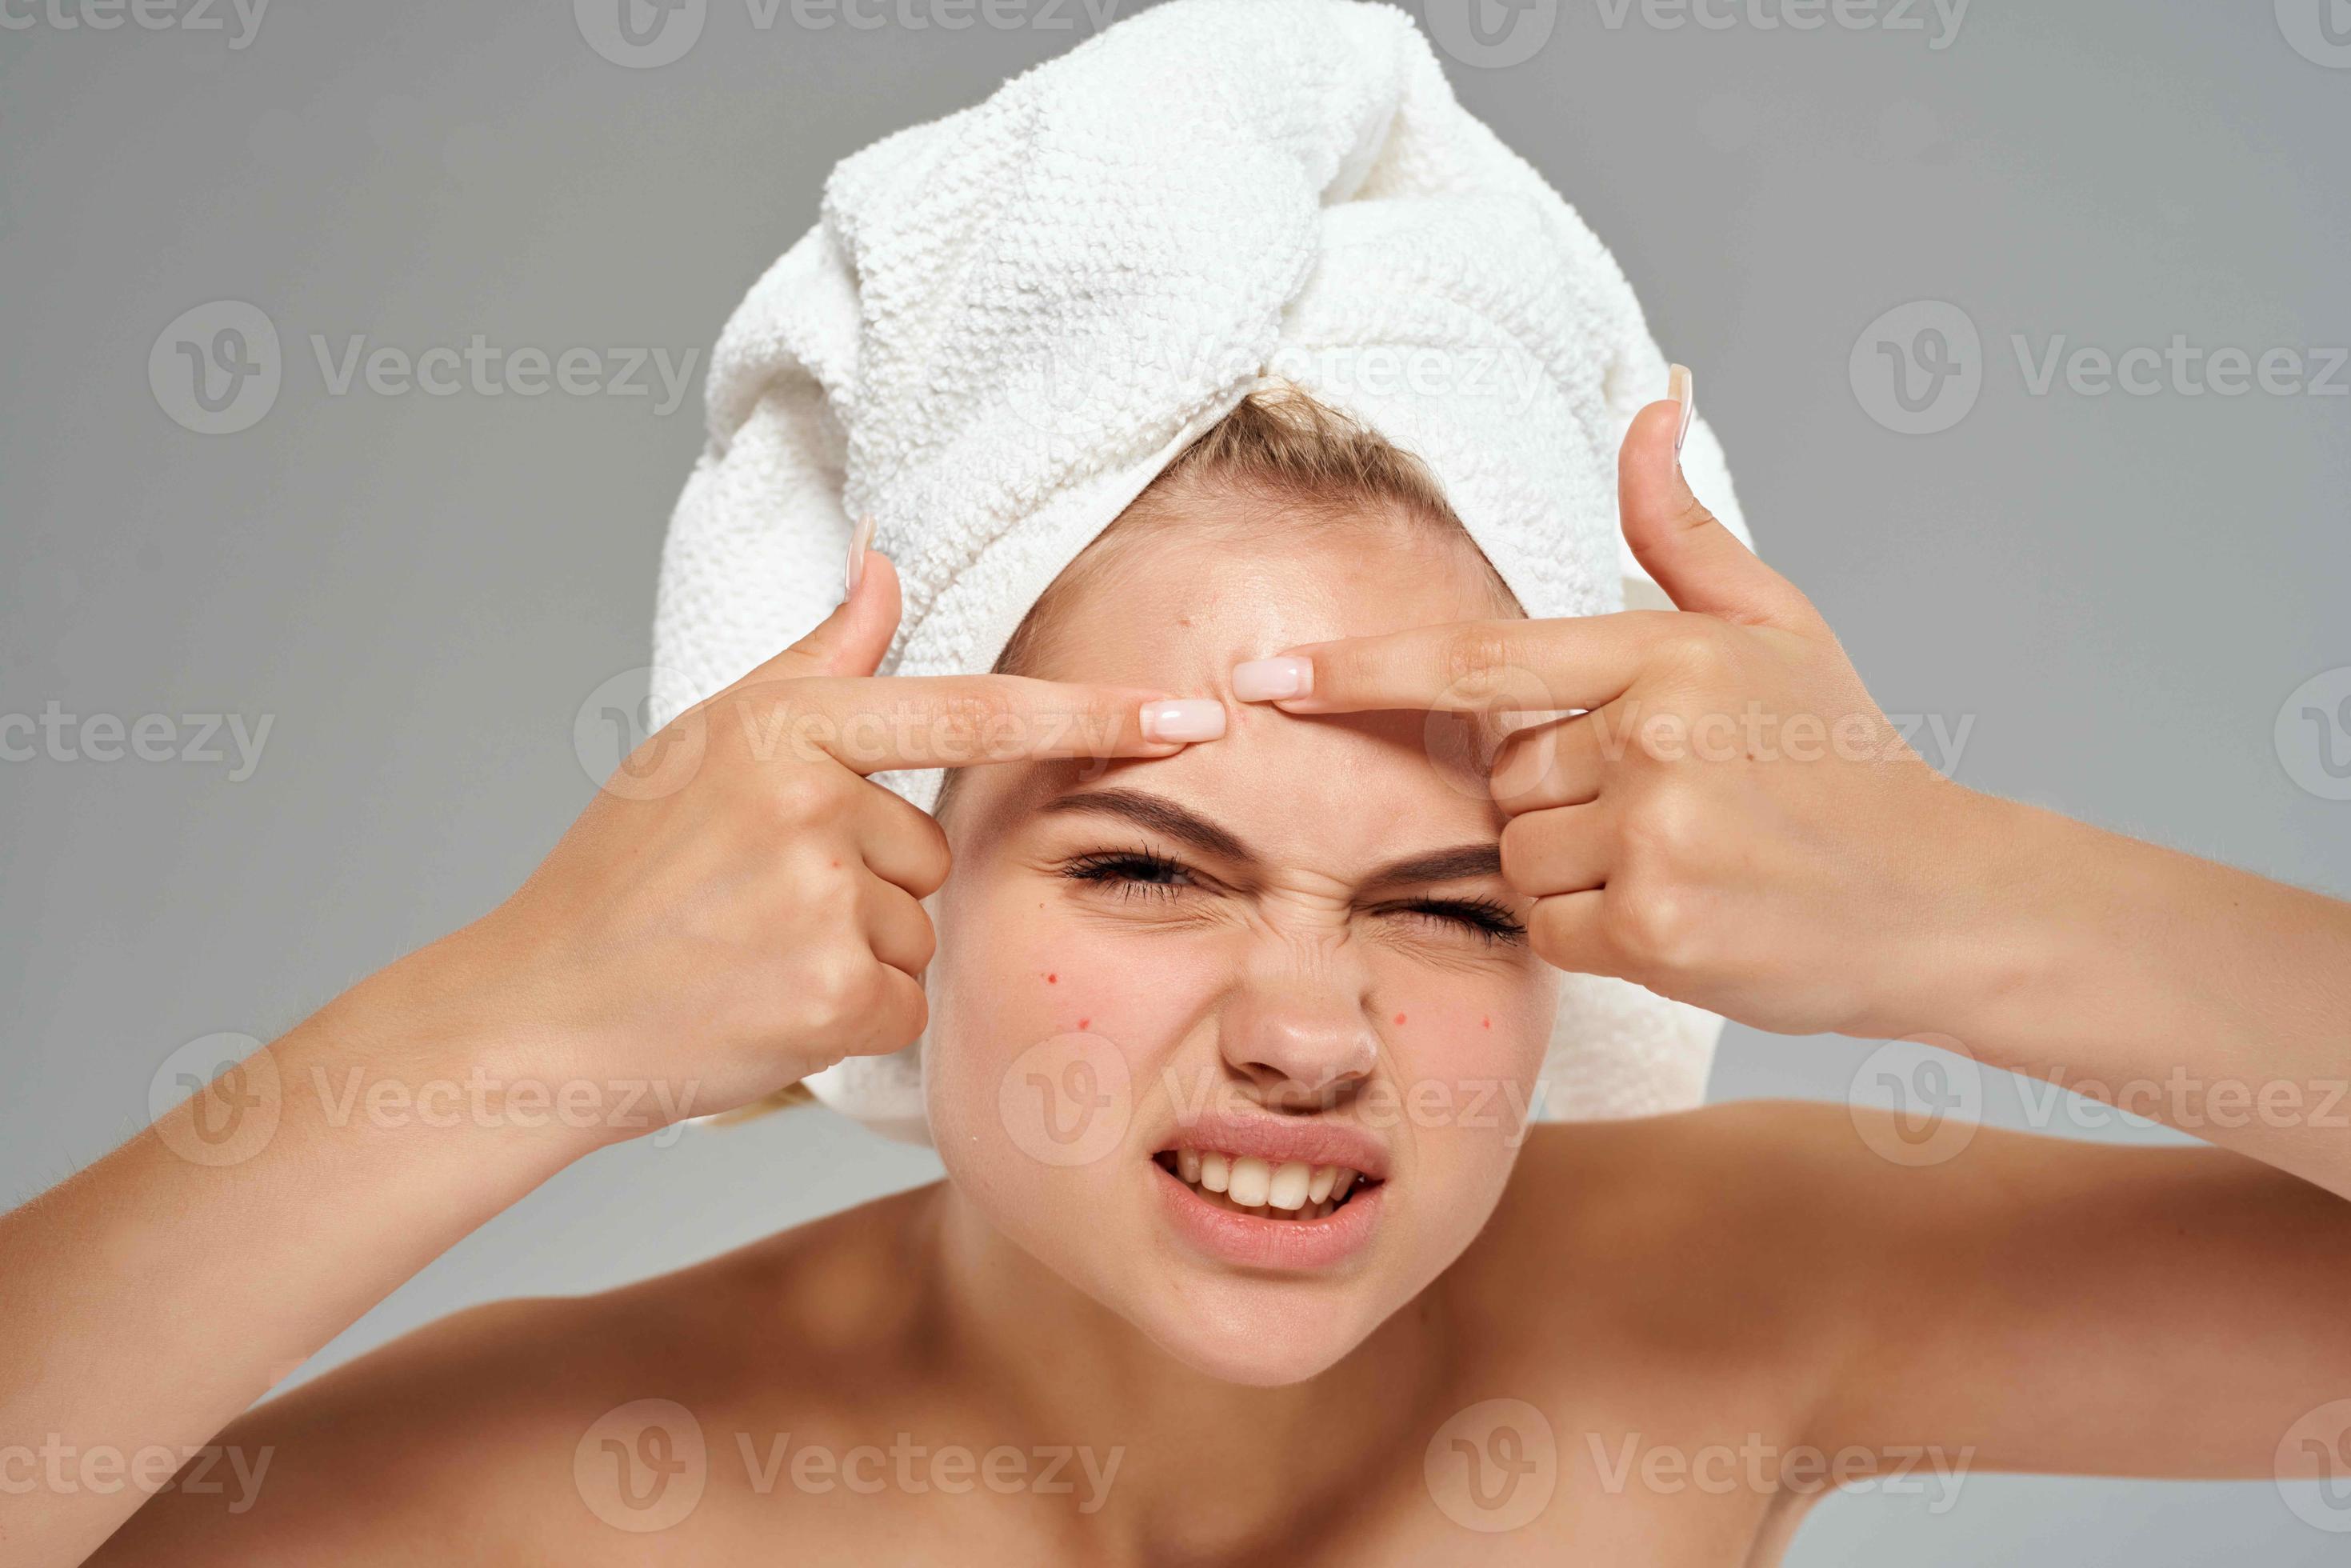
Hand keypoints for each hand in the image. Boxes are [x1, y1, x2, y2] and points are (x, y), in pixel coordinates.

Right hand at [412, 551, 1216, 1135]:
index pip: (971, 711)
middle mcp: (811, 804)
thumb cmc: (626, 872)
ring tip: (753, 951)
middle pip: (933, 847)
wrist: (542, 1010)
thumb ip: (819, 655)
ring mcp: (823, 902)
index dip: (1092, 714)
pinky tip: (768, 1004)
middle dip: (870, 879)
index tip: (1190, 715)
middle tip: (758, 900)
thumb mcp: (709, 740)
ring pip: (922, 926)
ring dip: (860, 947)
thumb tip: (883, 557)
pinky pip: (907, 997)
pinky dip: (854, 1012)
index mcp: (785, 726)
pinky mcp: (833, 995)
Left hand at [1232, 393, 1992, 1037]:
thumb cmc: (1844, 759)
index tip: (1267, 677)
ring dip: (1574, 871)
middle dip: (1555, 799)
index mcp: (1665, 655)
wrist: (1939, 897)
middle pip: (1503, 779)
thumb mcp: (1774, 622)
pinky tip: (1681, 918)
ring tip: (1683, 860)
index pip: (1479, 660)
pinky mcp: (1654, 929)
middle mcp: (1650, 738)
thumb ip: (1680, 529)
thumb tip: (1650, 399)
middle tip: (1668, 807)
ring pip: (1518, 860)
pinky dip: (1595, 933)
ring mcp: (1651, 836)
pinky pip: (1551, 930)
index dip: (1362, 670)